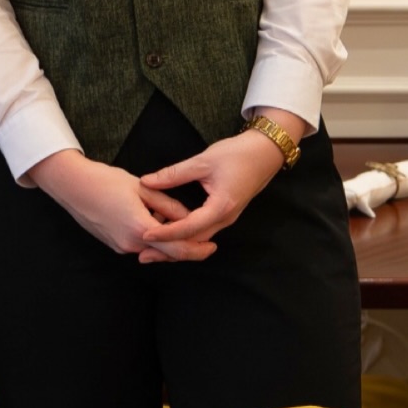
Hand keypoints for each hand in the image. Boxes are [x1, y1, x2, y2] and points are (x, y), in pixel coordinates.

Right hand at [28, 149, 215, 262]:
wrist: (72, 185)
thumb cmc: (105, 181)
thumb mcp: (142, 188)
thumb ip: (168, 205)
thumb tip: (189, 217)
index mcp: (141, 229)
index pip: (179, 248)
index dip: (199, 249)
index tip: (213, 245)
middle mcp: (132, 244)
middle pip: (168, 252)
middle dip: (186, 245)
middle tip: (202, 236)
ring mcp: (121, 246)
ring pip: (154, 248)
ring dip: (167, 238)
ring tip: (168, 214)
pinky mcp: (114, 244)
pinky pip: (140, 244)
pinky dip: (152, 236)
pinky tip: (151, 217)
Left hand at [138, 119, 296, 246]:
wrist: (264, 153)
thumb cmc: (236, 155)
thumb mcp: (202, 161)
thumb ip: (174, 174)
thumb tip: (146, 181)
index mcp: (220, 208)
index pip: (188, 228)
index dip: (166, 233)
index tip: (145, 236)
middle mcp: (224, 219)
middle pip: (194, 242)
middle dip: (169, 249)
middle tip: (143, 254)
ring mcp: (226, 218)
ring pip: (199, 239)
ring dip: (177, 245)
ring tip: (153, 248)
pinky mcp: (224, 214)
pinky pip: (203, 231)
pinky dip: (186, 236)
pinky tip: (170, 232)